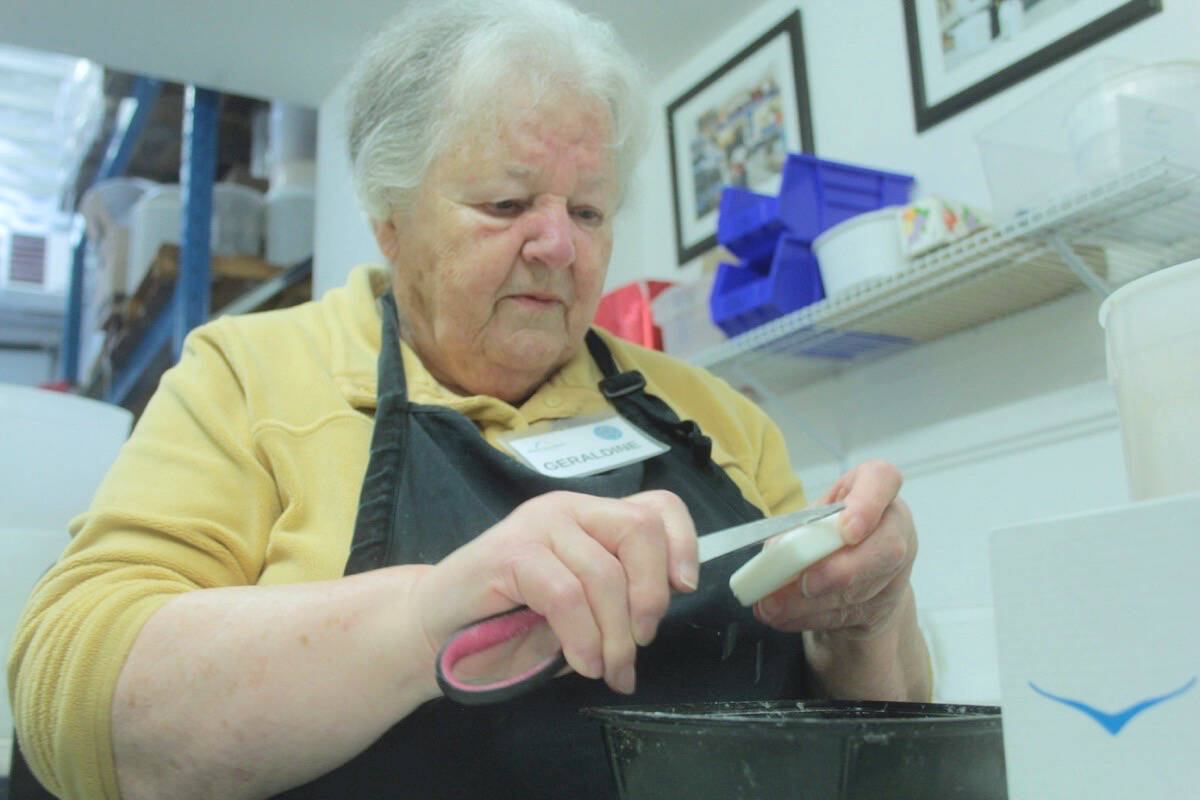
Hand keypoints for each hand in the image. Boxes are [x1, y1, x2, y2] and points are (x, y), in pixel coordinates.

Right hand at [412, 490, 698, 695]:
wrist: (435, 632)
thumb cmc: (510, 623)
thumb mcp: (581, 607)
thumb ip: (617, 595)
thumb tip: (662, 608)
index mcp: (592, 516)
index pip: (657, 507)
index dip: (683, 544)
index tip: (684, 589)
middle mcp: (568, 509)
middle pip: (639, 532)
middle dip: (650, 597)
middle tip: (639, 643)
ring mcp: (537, 526)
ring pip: (604, 575)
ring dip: (614, 637)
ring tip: (607, 671)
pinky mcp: (508, 553)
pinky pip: (566, 596)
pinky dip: (582, 637)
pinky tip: (581, 663)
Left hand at [754, 460, 915, 638]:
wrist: (858, 567)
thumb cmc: (833, 527)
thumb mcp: (814, 515)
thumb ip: (796, 528)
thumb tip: (775, 552)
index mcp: (876, 487)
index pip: (883, 481)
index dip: (867, 506)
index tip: (847, 531)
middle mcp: (895, 526)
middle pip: (886, 548)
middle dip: (840, 571)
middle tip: (805, 583)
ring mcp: (895, 570)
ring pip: (862, 590)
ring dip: (812, 603)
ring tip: (773, 605)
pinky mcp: (883, 605)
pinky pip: (847, 615)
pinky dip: (808, 618)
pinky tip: (782, 616)